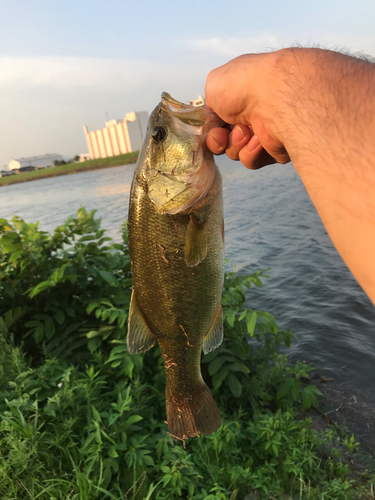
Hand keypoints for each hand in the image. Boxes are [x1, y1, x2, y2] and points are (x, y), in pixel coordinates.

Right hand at [205, 53, 290, 168]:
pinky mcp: (274, 149)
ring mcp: (263, 132)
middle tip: (223, 135)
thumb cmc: (242, 86)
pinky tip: (258, 140)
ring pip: (235, 152)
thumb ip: (209, 104)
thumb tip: (213, 121)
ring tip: (246, 132)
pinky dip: (251, 153)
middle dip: (220, 140)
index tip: (212, 130)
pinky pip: (252, 160)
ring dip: (235, 145)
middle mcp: (250, 114)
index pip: (217, 122)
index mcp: (238, 98)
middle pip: (224, 141)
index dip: (210, 130)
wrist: (275, 96)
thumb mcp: (213, 85)